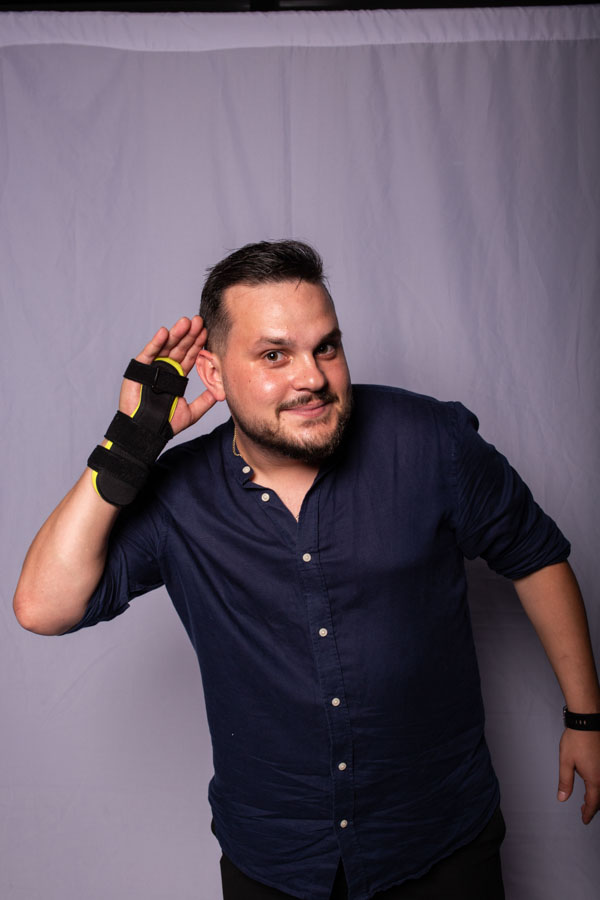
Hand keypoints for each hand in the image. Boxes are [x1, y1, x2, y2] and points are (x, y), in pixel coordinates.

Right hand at [119, 316, 218, 434]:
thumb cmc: (165, 424)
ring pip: (166, 347)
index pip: (190, 356)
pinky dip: (156, 343)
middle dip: (189, 334)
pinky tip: (165, 332)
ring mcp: (153, 367)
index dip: (198, 344)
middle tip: (198, 321)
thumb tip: (221, 394)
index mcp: (177, 375)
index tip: (206, 332)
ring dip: (176, 334)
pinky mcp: (140, 369)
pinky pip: (149, 353)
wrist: (146, 432)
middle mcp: (165, 368)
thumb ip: (205, 401)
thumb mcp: (191, 412)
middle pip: (179, 348)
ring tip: (185, 322)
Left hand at [558, 728, 599, 823]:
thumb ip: (565, 782)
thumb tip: (562, 798)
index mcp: (594, 778)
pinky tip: (593, 783)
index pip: (593, 802)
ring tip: (588, 800)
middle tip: (584, 812)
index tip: (584, 820)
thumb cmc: (576, 739)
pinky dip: (599, 786)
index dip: (588, 813)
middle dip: (593, 806)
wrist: (587, 721)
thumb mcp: (566, 762)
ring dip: (597, 796)